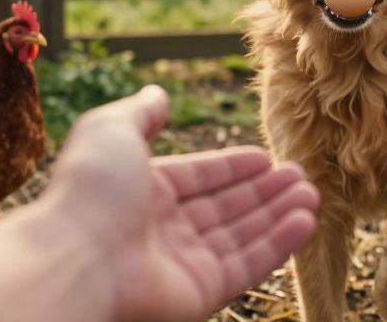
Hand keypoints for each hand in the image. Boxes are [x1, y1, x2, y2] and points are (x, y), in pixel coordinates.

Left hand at [0, 85, 317, 321]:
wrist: (74, 261)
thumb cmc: (88, 192)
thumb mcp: (110, 130)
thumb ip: (140, 113)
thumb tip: (158, 93)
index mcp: (141, 191)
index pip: (198, 177)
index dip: (231, 167)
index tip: (264, 157)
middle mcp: (162, 228)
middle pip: (224, 207)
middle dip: (263, 191)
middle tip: (300, 175)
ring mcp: (182, 263)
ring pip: (241, 235)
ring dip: (278, 215)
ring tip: (312, 194)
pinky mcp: (200, 292)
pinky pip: (247, 265)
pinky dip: (277, 244)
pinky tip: (304, 220)